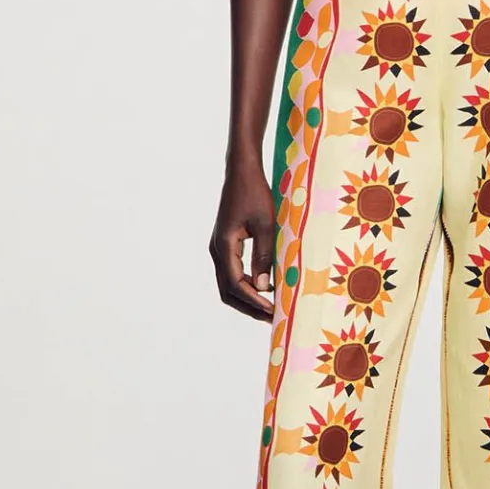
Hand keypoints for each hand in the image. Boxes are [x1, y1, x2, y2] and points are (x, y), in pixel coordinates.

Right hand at [210, 164, 277, 321]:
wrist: (242, 171)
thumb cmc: (255, 193)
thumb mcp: (266, 224)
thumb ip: (264, 255)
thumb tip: (264, 286)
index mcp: (224, 246)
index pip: (236, 284)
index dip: (254, 300)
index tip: (272, 311)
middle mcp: (217, 250)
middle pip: (227, 291)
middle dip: (249, 306)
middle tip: (272, 317)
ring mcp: (219, 248)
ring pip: (228, 284)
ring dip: (247, 298)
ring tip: (269, 307)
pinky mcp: (225, 244)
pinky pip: (232, 272)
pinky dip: (246, 284)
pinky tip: (263, 286)